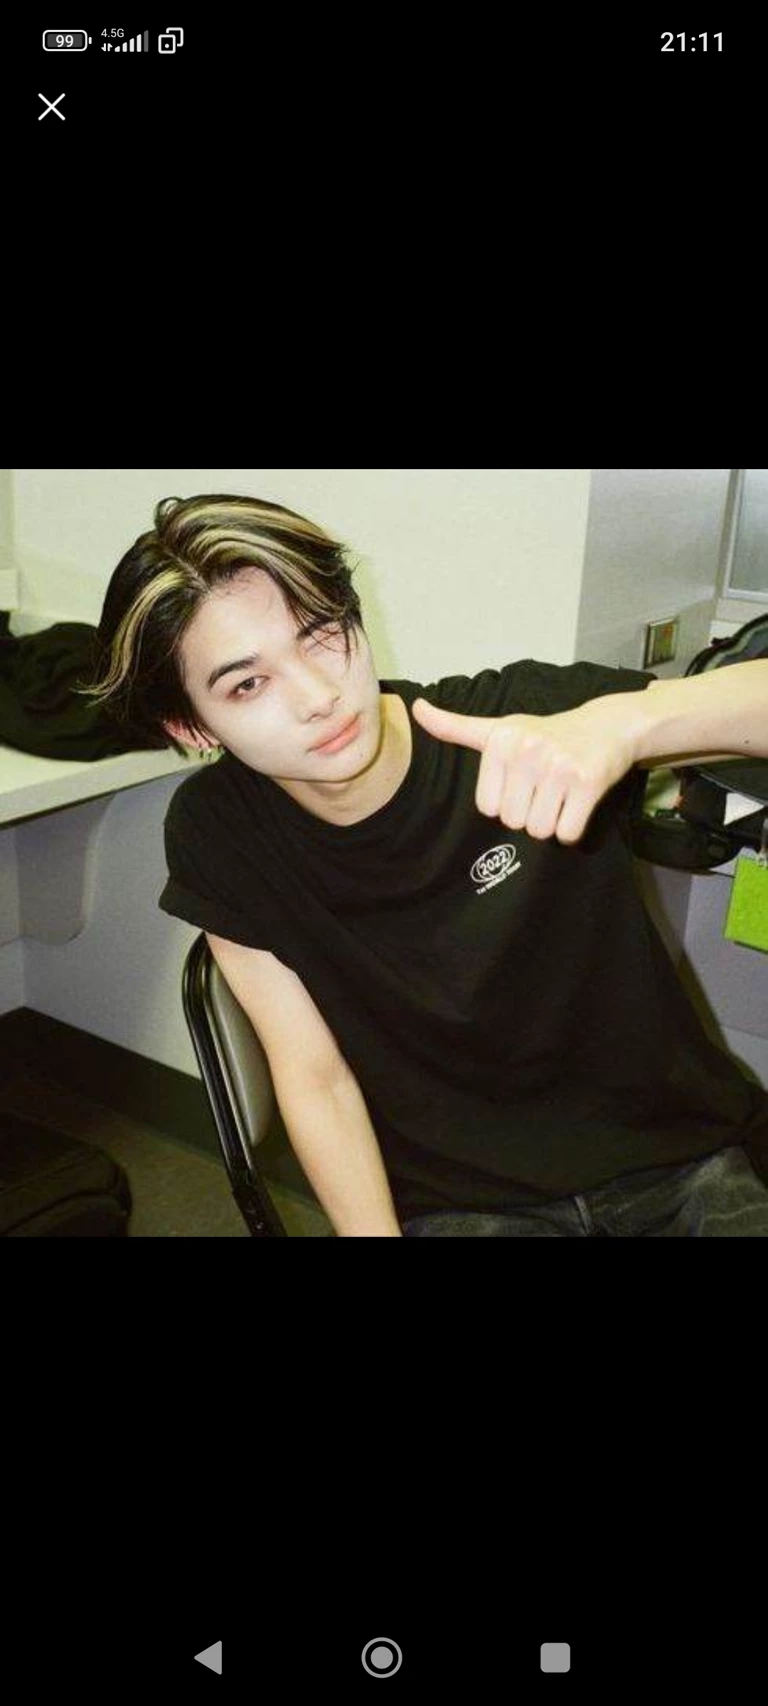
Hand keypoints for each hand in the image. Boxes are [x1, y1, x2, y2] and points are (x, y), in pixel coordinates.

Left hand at [411, 694, 640, 843]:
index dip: (507, 802)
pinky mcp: (588, 781)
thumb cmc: (546, 733)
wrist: (606, 726)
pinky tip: (577, 803)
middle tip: (545, 787)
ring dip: (552, 822)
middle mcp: (527, 750)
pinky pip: (567, 833)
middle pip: (514, 822)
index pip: (488, 808)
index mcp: (500, 741)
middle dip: (530, 813)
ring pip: (540, 831)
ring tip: (561, 794)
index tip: (523, 780)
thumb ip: (455, 727)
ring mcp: (559, 766)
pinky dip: (572, 828)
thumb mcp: (499, 728)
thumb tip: (417, 709)